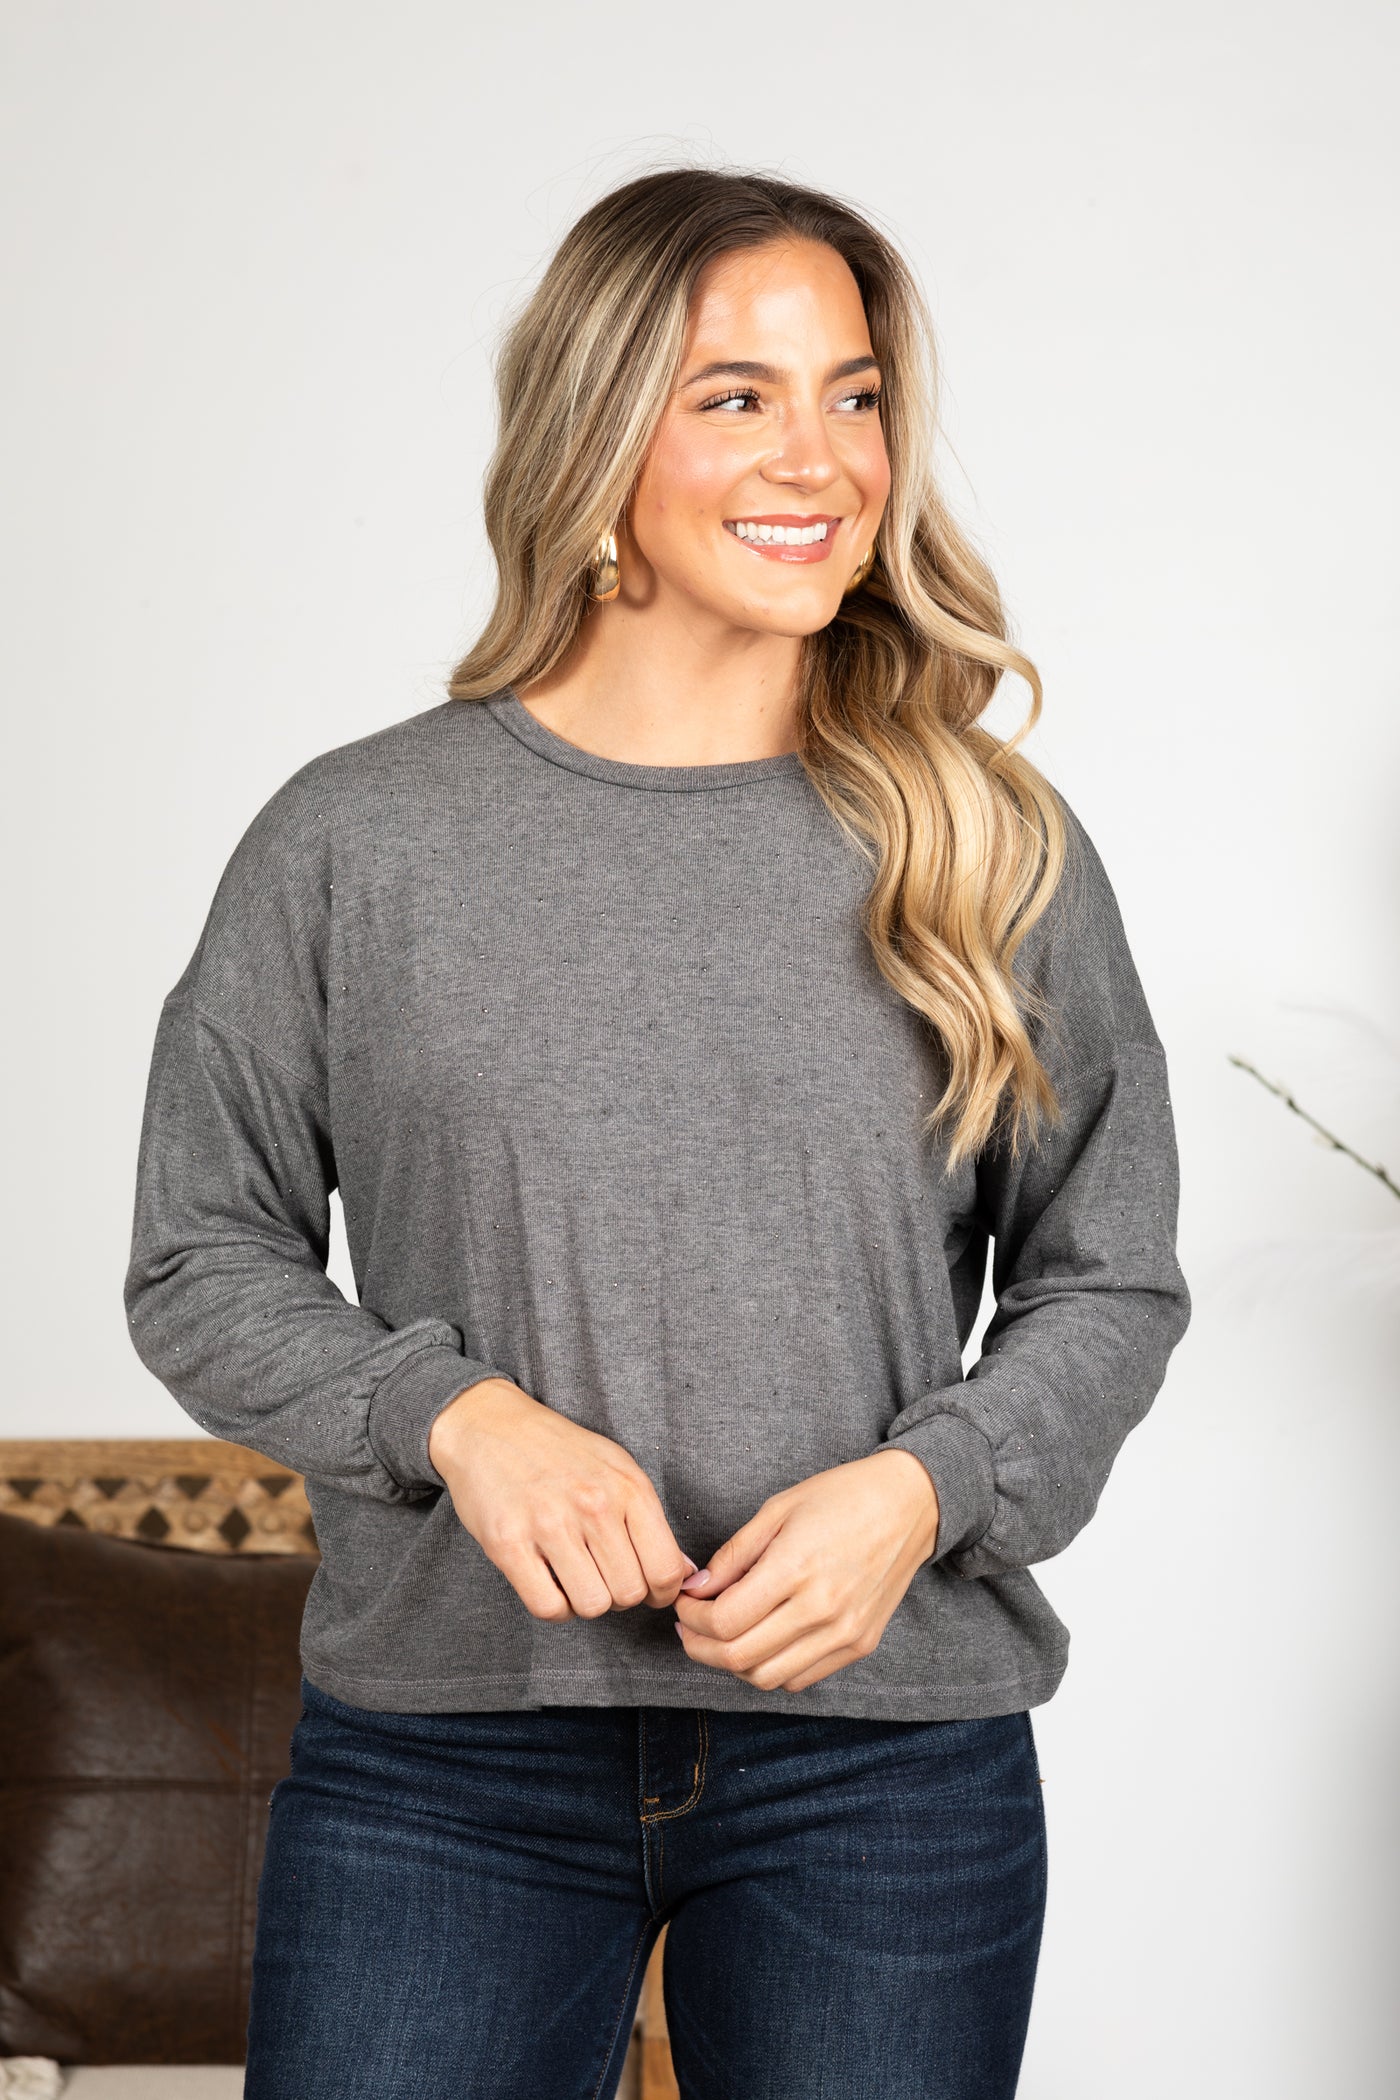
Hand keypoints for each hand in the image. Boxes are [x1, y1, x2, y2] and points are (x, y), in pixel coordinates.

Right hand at [428, 1378, 696, 1620]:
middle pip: (630, 1594)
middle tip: (603, 1575)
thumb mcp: (617, 1467)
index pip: (666, 1569)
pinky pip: (548, 1607)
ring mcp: (549, 1524)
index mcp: (628, 1488)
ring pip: (592, 1606)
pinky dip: (554, 1607)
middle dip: (620, 1596)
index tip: (648, 1589)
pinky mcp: (508, 1543)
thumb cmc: (559, 1451)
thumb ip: (650, 1519)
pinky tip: (550, 1583)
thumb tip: (685, 1573)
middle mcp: (594, 1505)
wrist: (489, 1425)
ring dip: (586, 1602)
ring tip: (575, 1577)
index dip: (662, 1592)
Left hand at [672, 1448, 939, 1692]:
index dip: (691, 1618)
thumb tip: (696, 1590)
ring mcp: (845, 1633)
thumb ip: (733, 1555)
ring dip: (732, 1664)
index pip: (725, 1621)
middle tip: (689, 1627)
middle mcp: (822, 1609)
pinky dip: (770, 1669)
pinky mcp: (860, 1645)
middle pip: (739, 1657)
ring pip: (768, 1678)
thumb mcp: (777, 1510)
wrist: (910, 1505)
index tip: (683, 1604)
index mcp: (796, 1568)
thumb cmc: (840, 1497)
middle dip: (700, 1647)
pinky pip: (801, 1678)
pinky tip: (761, 1642)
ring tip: (720, 1638)